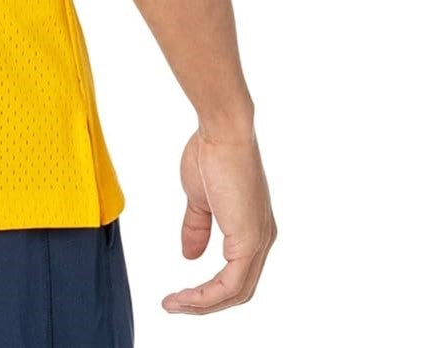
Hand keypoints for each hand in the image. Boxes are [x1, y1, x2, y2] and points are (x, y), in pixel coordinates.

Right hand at [161, 126, 276, 313]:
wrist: (222, 130)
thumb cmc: (212, 152)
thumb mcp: (199, 198)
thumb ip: (197, 227)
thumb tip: (190, 256)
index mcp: (252, 228)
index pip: (235, 274)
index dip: (208, 290)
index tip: (180, 293)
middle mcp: (261, 238)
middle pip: (238, 290)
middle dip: (204, 304)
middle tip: (174, 305)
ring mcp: (258, 241)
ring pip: (235, 292)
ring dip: (202, 305)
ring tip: (173, 305)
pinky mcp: (249, 240)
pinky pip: (230, 284)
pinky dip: (206, 296)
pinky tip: (185, 297)